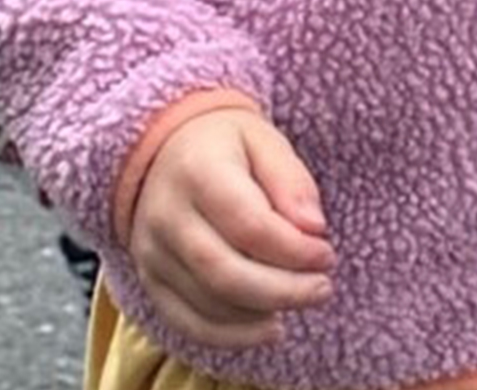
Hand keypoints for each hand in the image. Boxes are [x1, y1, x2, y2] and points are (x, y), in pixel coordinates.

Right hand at [126, 106, 333, 347]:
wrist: (161, 151)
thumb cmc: (225, 146)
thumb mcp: (264, 141)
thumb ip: (291, 181)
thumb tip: (313, 228)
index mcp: (196, 172)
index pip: (249, 226)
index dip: (294, 250)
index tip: (326, 254)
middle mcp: (166, 216)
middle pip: (224, 273)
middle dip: (284, 290)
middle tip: (322, 288)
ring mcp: (151, 253)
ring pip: (209, 304)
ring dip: (263, 313)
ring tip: (301, 298)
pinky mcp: (151, 281)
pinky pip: (187, 323)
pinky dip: (231, 336)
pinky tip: (268, 328)